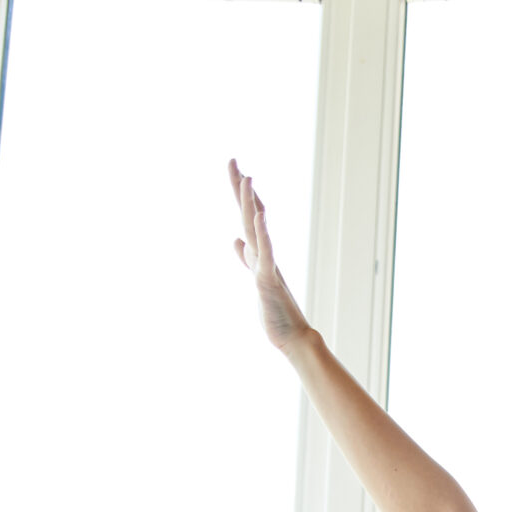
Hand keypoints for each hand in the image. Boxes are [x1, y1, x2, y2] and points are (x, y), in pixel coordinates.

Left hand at [230, 159, 309, 350]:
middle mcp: (264, 253)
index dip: (242, 194)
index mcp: (259, 252)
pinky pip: (265, 254)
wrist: (293, 336)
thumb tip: (236, 239)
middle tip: (232, 161)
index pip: (249, 216)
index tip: (236, 169)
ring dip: (250, 203)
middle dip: (240, 188)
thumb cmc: (275, 310)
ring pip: (256, 229)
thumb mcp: (256, 277)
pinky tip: (258, 217)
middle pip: (250, 214)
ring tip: (245, 179)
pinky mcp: (268, 280)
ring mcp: (267, 265)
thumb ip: (247, 256)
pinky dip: (262, 234)